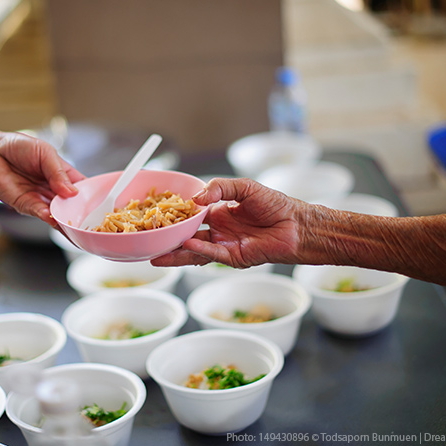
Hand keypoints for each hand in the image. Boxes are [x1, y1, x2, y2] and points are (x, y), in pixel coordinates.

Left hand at [0, 110, 84, 225]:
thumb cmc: (20, 148)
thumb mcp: (45, 153)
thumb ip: (58, 172)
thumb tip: (71, 191)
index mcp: (65, 177)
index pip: (84, 191)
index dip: (93, 200)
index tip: (103, 209)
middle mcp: (55, 192)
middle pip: (72, 208)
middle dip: (81, 217)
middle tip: (92, 226)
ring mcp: (41, 200)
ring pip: (58, 215)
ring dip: (66, 222)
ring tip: (76, 228)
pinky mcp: (25, 205)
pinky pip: (39, 213)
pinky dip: (47, 218)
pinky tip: (54, 220)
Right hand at [152, 178, 306, 267]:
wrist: (298, 224)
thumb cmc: (276, 205)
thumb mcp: (245, 187)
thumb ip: (221, 187)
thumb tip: (197, 198)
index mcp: (218, 214)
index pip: (190, 216)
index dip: (175, 216)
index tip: (157, 215)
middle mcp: (218, 232)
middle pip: (187, 237)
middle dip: (168, 240)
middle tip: (148, 240)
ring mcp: (224, 246)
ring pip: (194, 251)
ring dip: (176, 254)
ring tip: (155, 256)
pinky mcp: (234, 258)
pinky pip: (213, 255)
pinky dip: (199, 251)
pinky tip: (185, 246)